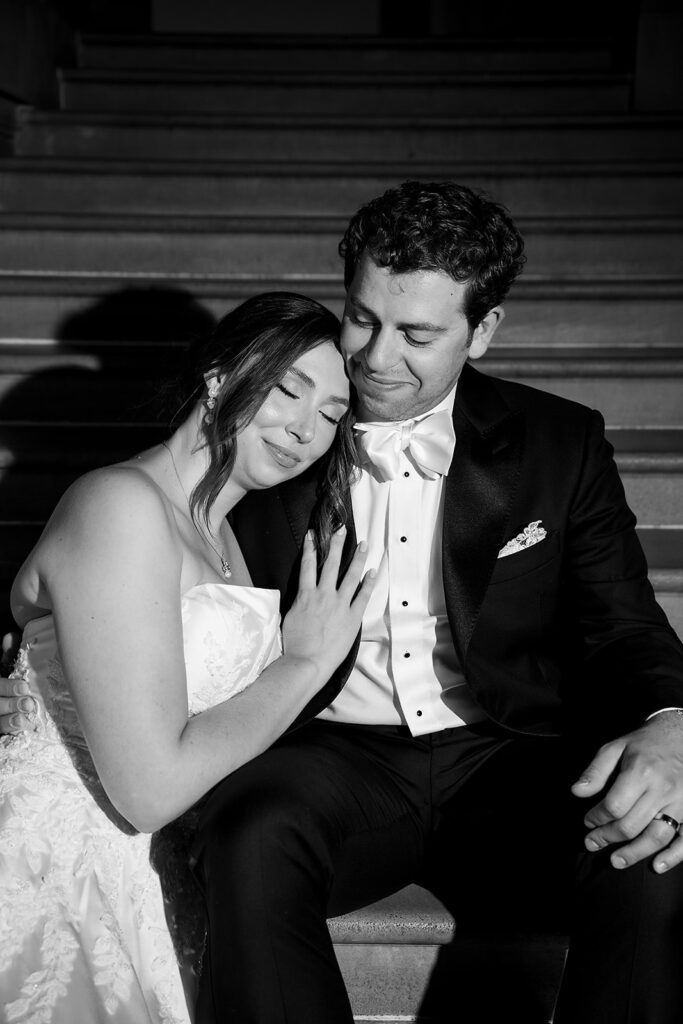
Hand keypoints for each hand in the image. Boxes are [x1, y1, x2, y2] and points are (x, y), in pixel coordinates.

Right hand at [0, 632, 37, 735]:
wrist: (6, 705)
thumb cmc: (5, 686)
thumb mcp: (3, 670)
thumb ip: (6, 656)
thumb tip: (9, 637)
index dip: (6, 687)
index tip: (24, 687)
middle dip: (9, 705)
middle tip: (28, 703)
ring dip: (8, 722)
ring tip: (24, 720)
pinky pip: (0, 738)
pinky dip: (7, 736)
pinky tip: (18, 735)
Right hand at [282, 527, 374, 682]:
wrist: (306, 661)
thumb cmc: (294, 644)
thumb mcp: (289, 619)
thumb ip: (297, 605)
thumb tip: (300, 599)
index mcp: (305, 596)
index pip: (307, 566)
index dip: (310, 548)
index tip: (312, 535)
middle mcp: (323, 595)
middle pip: (331, 564)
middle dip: (336, 545)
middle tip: (341, 530)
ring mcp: (339, 605)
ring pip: (350, 576)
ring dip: (357, 558)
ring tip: (363, 545)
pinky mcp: (352, 617)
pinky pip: (362, 596)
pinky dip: (368, 583)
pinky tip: (373, 572)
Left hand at [571, 711, 682, 872]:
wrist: (679, 736)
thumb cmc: (643, 744)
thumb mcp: (614, 748)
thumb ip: (595, 771)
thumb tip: (576, 792)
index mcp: (641, 772)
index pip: (615, 805)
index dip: (596, 817)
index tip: (587, 821)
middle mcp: (662, 789)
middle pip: (632, 824)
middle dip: (608, 837)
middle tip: (592, 843)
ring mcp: (680, 802)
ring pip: (657, 836)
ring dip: (635, 853)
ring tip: (616, 861)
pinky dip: (673, 857)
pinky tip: (656, 865)